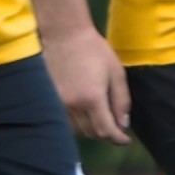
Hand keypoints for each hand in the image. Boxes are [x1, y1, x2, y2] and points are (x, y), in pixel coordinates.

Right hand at [45, 26, 130, 144]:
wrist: (64, 34)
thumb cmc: (94, 49)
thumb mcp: (116, 72)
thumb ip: (121, 101)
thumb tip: (123, 124)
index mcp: (92, 99)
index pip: (106, 131)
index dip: (118, 139)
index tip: (125, 139)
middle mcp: (73, 106)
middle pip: (91, 133)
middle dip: (106, 133)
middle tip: (115, 126)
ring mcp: (58, 104)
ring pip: (76, 130)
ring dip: (90, 130)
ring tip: (99, 119)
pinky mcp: (48, 100)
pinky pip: (64, 121)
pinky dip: (76, 123)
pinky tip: (83, 113)